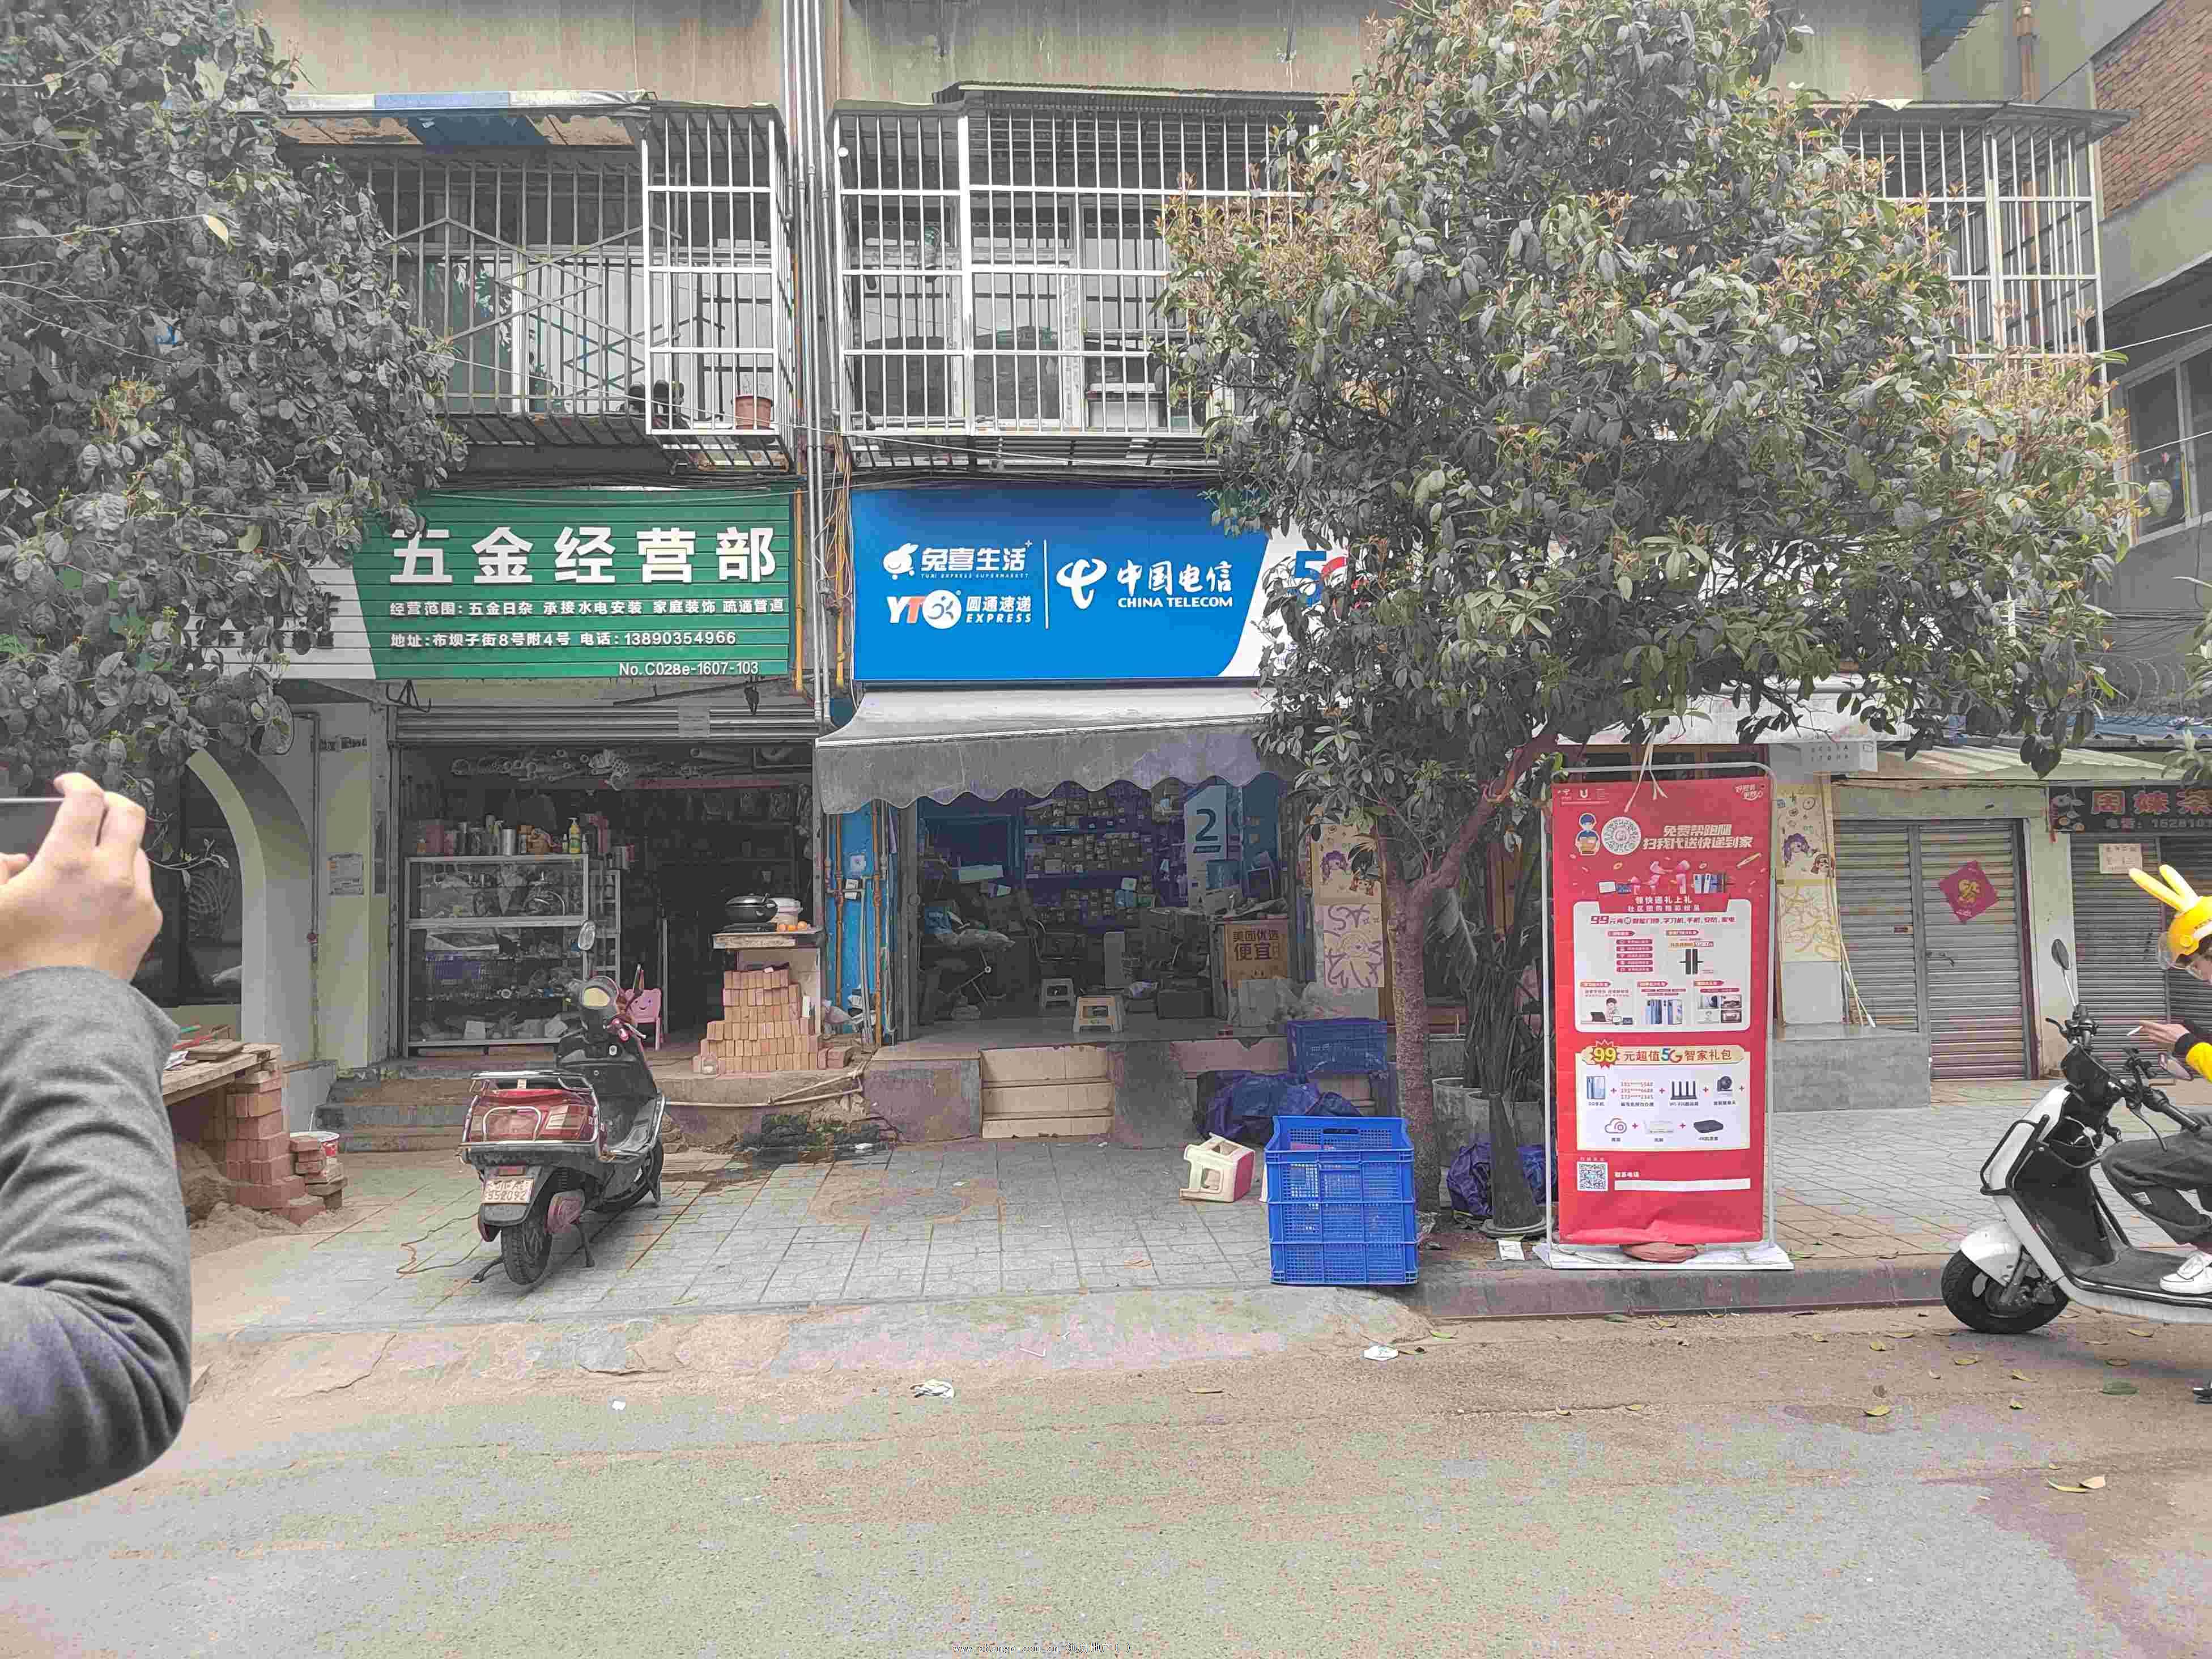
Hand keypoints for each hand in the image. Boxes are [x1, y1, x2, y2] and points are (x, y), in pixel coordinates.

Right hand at [0, 774, 163, 982]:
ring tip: (92, 859)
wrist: (60, 1008)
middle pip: (129, 813)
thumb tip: (13, 860)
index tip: (68, 783)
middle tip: (92, 806)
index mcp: (69, 862)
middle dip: (110, 801)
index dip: (78, 781)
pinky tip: (102, 896)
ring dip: (117, 845)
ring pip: (137, 850)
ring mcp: (136, 897)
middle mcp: (111, 874)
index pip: (87, 799)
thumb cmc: (22, 963)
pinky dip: (124, 880)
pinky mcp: (149, 920)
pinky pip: (143, 886)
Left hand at [2137, 1021, 2188, 1049]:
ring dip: (2149, 1034)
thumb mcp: (2176, 1025)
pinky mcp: (2162, 1045)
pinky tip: (2158, 1038)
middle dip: (2142, 1029)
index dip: (2143, 1022)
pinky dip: (2155, 1040)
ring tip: (2149, 1033)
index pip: (2150, 1024)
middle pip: (2147, 1031)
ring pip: (2150, 1037)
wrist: (2186, 1044)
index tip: (2139, 1022)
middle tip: (2140, 1028)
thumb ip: (2168, 1025)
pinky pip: (2155, 1042)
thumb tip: (2164, 1025)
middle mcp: (2160, 1035)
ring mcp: (2160, 1041)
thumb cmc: (2183, 1035)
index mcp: (2163, 1028)